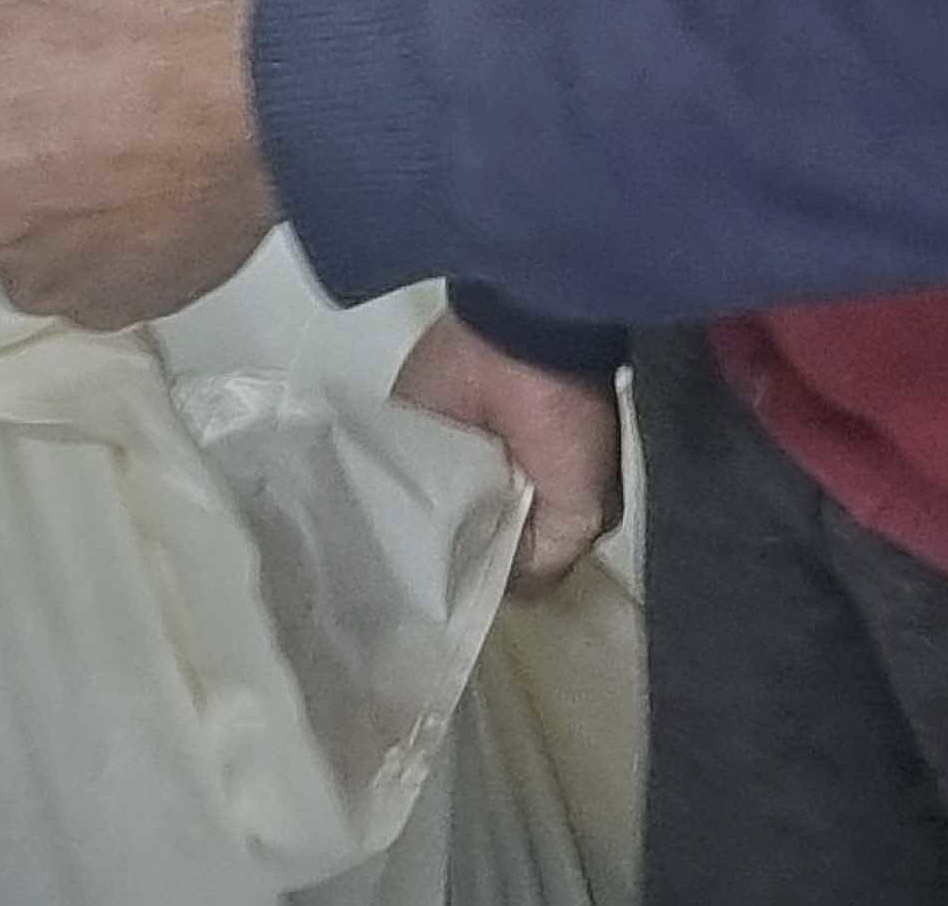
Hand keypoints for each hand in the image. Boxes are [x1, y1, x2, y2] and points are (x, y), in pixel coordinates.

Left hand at [0, 0, 276, 327]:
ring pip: (10, 251)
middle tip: (44, 120)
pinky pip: (73, 279)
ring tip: (100, 162)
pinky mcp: (103, 311)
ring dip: (34, 217)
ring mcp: (40, 285)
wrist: (253, 115)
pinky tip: (131, 202)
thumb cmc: (129, 46)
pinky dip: (91, 250)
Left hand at [391, 313, 621, 589]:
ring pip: (422, 518)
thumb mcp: (584, 507)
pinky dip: (378, 505)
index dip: (489, 581)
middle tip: (412, 603)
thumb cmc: (563, 421)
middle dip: (445, 565)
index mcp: (538, 500)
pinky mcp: (404, 434)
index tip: (458, 611)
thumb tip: (508, 592)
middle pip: (461, 542)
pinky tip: (364, 536)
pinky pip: (388, 481)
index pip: (507, 558)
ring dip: (408, 540)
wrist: (521, 336)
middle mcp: (490, 483)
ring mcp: (444, 460)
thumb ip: (549, 558)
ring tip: (383, 575)